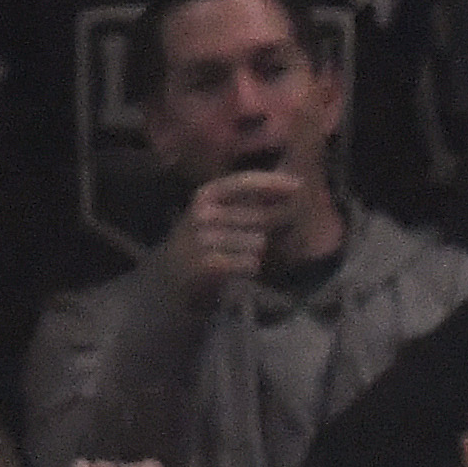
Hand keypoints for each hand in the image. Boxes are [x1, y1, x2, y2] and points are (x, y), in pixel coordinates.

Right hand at [159, 167, 306, 295]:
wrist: (169, 284)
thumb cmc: (202, 246)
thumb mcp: (215, 215)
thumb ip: (247, 201)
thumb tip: (290, 187)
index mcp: (206, 194)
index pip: (244, 182)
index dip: (272, 182)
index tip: (299, 186)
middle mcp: (203, 213)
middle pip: (259, 215)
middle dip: (275, 228)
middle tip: (270, 240)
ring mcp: (203, 239)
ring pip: (258, 242)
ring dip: (260, 253)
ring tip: (246, 258)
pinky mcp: (207, 265)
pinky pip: (249, 263)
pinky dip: (251, 268)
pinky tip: (242, 271)